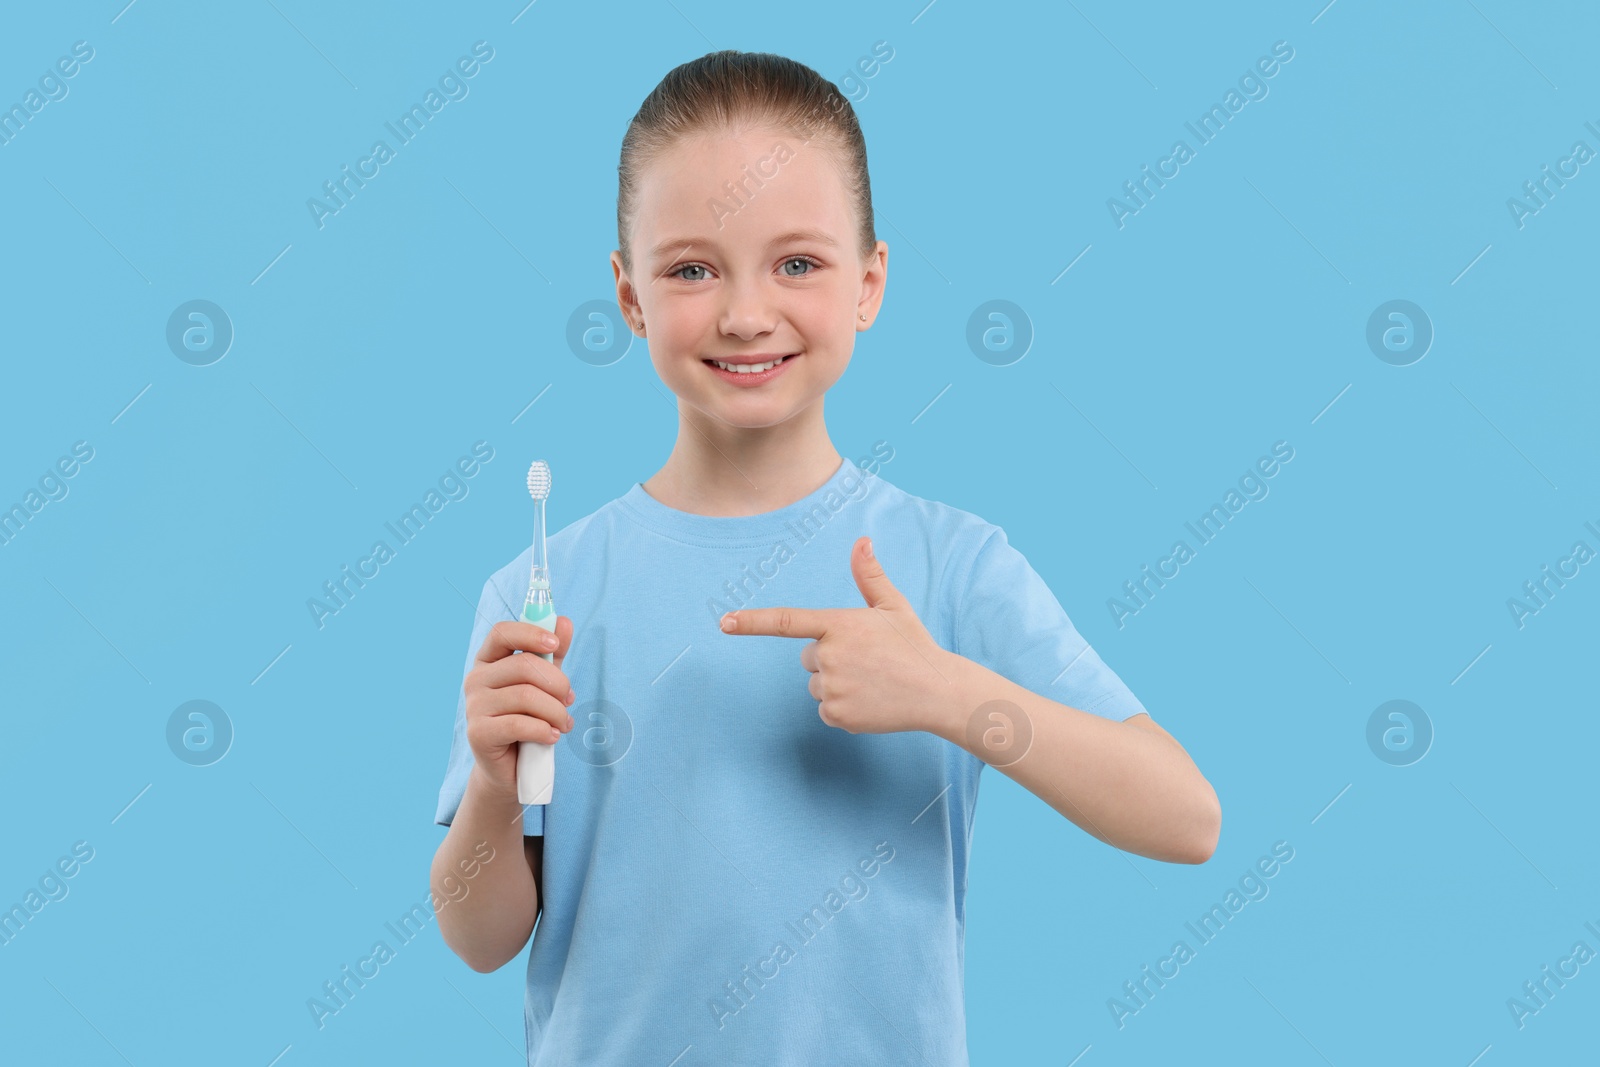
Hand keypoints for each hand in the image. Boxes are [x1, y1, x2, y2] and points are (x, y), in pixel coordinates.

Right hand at [463, 617, 576, 797]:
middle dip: (557, 683)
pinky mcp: (478, 733)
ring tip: (563, 723)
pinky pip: (519, 724)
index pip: (502, 632)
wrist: (511, 768)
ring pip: (526, 696)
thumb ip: (553, 654)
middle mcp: (476, 679)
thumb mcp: (544, 683)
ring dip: (556, 711)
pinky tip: (552, 736)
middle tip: (569, 700)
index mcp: (489, 661)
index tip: (555, 644)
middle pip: (524, 665)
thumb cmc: (528, 718)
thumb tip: (564, 622)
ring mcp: (474, 706)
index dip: (531, 633)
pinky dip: (544, 730)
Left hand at [720, 536, 954, 735]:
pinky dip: (843, 708)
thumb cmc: (914, 646)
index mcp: (839, 625)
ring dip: (836, 683)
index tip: (724, 623)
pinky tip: (870, 701)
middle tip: (867, 661)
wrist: (937, 691)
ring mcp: (832, 688)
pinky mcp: (837, 715)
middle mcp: (830, 656)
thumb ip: (870, 575)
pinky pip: (825, 710)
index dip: (752, 622)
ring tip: (872, 681)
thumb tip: (861, 541)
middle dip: (830, 658)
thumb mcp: (893, 606)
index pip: (787, 621)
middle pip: (808, 657)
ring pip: (816, 685)